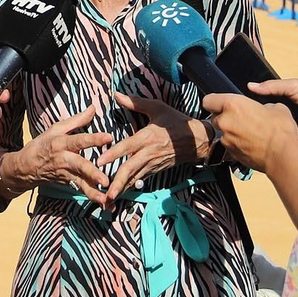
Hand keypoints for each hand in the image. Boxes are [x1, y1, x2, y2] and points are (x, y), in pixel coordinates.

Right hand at [5, 105, 112, 206]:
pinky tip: (104, 203)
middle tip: (105, 180)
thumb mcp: (55, 129)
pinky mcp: (67, 184)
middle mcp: (63, 160)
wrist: (24, 168)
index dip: (93, 139)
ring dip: (93, 192)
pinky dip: (92, 197)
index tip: (109, 137)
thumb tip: (93, 107)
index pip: (79, 140)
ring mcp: (65, 174)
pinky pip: (81, 190)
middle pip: (79, 165)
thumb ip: (77, 120)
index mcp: (60, 143)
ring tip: (105, 198)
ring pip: (80, 183)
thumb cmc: (42, 145)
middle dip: (92, 173)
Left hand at [96, 91, 210, 204]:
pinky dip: (128, 188)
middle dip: (117, 183)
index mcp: (147, 137)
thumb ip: (136, 103)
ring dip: (121, 190)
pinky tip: (118, 196)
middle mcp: (148, 154)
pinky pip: (139, 180)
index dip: (113, 154)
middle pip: (129, 169)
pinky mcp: (154, 171)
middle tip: (106, 194)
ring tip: (108, 201)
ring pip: (134, 179)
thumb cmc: (176, 122)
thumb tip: (117, 95)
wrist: (198, 141)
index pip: (127, 147)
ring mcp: (152, 164)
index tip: (99, 161)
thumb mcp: (158, 108)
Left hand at [201, 93, 297, 173]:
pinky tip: (251, 145)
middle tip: (241, 119)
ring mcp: (226, 140)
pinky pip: (230, 146)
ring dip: (232, 133)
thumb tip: (263, 109)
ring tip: (249, 134)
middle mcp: (225, 122)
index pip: (208, 100)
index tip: (221, 104)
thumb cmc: (280, 131)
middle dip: (225, 118)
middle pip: (215, 118)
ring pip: (223, 133)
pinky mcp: (231, 154)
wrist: (282, 155)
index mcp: (233, 105)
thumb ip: (262, 106)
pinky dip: (237, 145)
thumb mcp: (276, 107)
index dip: (214, 101)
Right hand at [244, 79, 297, 147]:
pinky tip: (263, 131)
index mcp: (284, 97)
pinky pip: (276, 135)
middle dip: (257, 110)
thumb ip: (272, 85)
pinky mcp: (288, 135)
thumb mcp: (294, 86)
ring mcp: (285, 123)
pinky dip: (272, 133)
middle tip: (244, 109)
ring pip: (268, 123)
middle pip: (264, 110)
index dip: (254, 97)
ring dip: (264, 122)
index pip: (264, 96)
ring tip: (251, 121)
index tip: (241, 97)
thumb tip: (251, 85)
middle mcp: (283, 110)